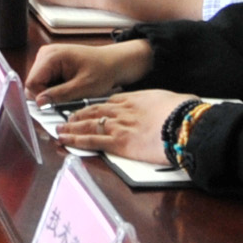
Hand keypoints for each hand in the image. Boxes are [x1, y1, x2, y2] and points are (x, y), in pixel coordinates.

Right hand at [23, 37, 154, 102]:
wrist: (114, 63)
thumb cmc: (103, 71)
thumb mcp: (83, 87)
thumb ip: (59, 95)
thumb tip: (39, 103)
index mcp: (51, 56)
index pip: (32, 83)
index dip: (42, 98)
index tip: (56, 106)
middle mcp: (45, 54)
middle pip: (34, 84)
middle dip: (47, 97)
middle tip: (67, 100)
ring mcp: (47, 59)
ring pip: (39, 85)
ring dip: (52, 94)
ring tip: (70, 94)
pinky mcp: (51, 65)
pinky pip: (46, 83)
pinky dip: (55, 90)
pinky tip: (68, 90)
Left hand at [53, 89, 189, 164]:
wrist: (183, 123)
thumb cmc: (182, 112)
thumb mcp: (171, 100)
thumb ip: (163, 104)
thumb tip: (173, 106)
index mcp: (134, 99)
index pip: (108, 102)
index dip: (95, 106)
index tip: (87, 109)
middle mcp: (122, 111)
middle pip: (93, 111)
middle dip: (78, 115)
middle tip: (66, 118)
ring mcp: (118, 126)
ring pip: (88, 124)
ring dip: (71, 127)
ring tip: (59, 129)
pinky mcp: (118, 142)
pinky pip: (92, 140)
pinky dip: (76, 140)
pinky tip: (64, 139)